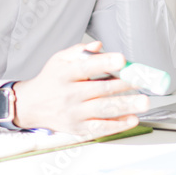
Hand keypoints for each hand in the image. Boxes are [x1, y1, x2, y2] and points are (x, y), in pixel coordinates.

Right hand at [12, 41, 148, 136]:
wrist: (31, 106)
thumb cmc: (51, 80)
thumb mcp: (59, 60)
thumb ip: (80, 51)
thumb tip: (100, 46)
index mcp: (65, 74)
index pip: (87, 67)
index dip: (105, 63)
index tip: (122, 60)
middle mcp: (70, 95)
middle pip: (100, 90)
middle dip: (125, 86)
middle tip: (143, 81)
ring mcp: (74, 113)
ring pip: (103, 110)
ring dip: (126, 106)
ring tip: (144, 102)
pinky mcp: (78, 128)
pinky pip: (100, 128)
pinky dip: (117, 125)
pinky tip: (132, 119)